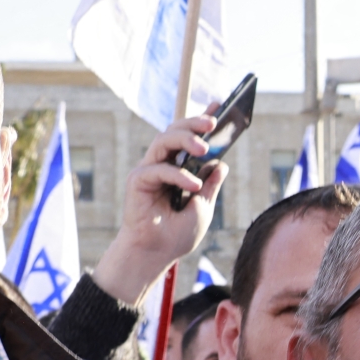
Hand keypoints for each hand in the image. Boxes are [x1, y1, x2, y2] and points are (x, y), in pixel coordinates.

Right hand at [87, 113, 229, 307]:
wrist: (155, 255)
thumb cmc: (176, 235)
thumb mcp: (203, 208)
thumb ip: (211, 185)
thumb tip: (222, 164)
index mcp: (178, 168)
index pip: (190, 138)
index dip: (202, 119)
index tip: (221, 104)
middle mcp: (162, 164)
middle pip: (174, 131)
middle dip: (193, 122)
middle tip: (212, 122)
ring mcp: (149, 171)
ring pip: (163, 141)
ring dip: (185, 139)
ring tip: (205, 147)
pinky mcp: (138, 181)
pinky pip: (159, 169)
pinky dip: (178, 175)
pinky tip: (194, 185)